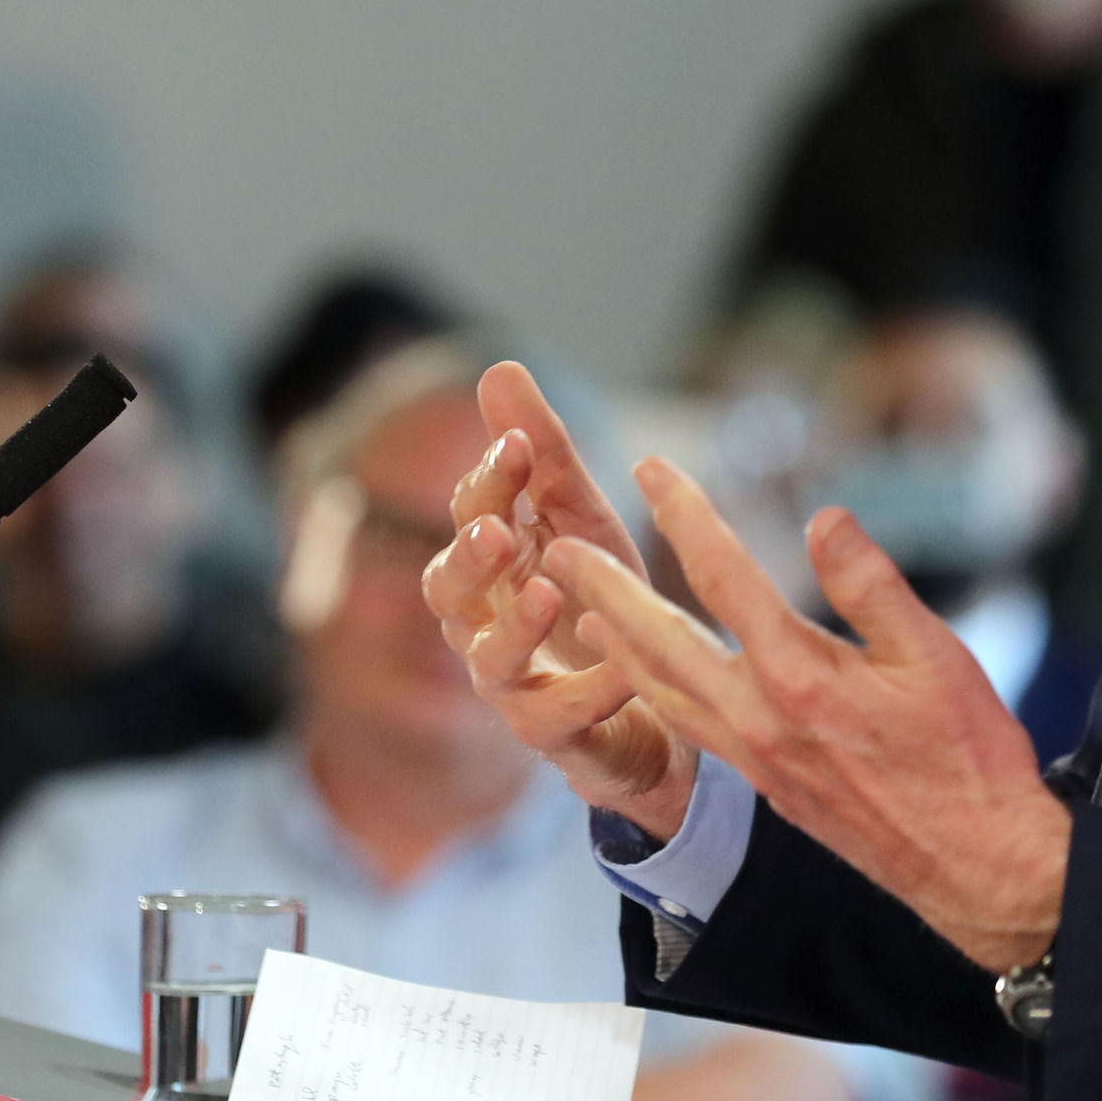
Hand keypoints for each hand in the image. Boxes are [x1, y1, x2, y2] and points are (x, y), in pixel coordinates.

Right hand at [422, 363, 699, 836]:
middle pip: (450, 591)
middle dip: (469, 557)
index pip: (473, 514)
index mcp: (492, 566)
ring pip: (489, 661)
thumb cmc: (598, 603)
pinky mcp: (556, 733)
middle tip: (498, 529)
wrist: (651, 706)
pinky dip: (588, 689)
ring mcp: (516, 683)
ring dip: (514, 625)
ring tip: (548, 593)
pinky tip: (621, 664)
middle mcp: (487, 623)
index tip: (520, 445)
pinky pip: (558, 719)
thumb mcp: (580, 519)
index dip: (490, 481)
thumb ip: (542, 456)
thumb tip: (497, 367)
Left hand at [547, 458, 1070, 972]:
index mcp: (800, 673)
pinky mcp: (763, 782)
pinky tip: (643, 674)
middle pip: (658, 636)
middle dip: (603, 585)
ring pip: (661, 688)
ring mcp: (754, 755)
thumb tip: (822, 518)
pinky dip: (650, 689)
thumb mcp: (939, 656)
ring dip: (614, 641)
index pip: (724, 574)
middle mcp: (758, 715)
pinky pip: (686, 725)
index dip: (684, 512)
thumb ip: (871, 585)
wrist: (973, 867)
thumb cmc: (967, 755)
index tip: (650, 466)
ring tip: (576, 607)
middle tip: (553, 546)